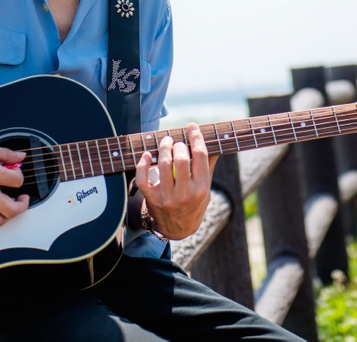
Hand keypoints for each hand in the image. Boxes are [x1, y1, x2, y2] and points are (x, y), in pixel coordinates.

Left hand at [134, 123, 218, 239]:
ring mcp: (167, 197)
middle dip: (179, 145)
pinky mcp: (152, 198)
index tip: (192, 127)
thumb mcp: (206, 188)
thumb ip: (208, 166)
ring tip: (166, 141)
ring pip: (163, 165)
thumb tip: (214, 142)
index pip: (200, 156)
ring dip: (164, 148)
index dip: (196, 138)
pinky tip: (147, 155)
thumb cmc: (194, 204)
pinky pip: (143, 178)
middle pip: (181, 159)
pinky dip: (143, 164)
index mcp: (200, 189)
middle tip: (177, 141)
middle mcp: (184, 194)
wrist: (178, 229)